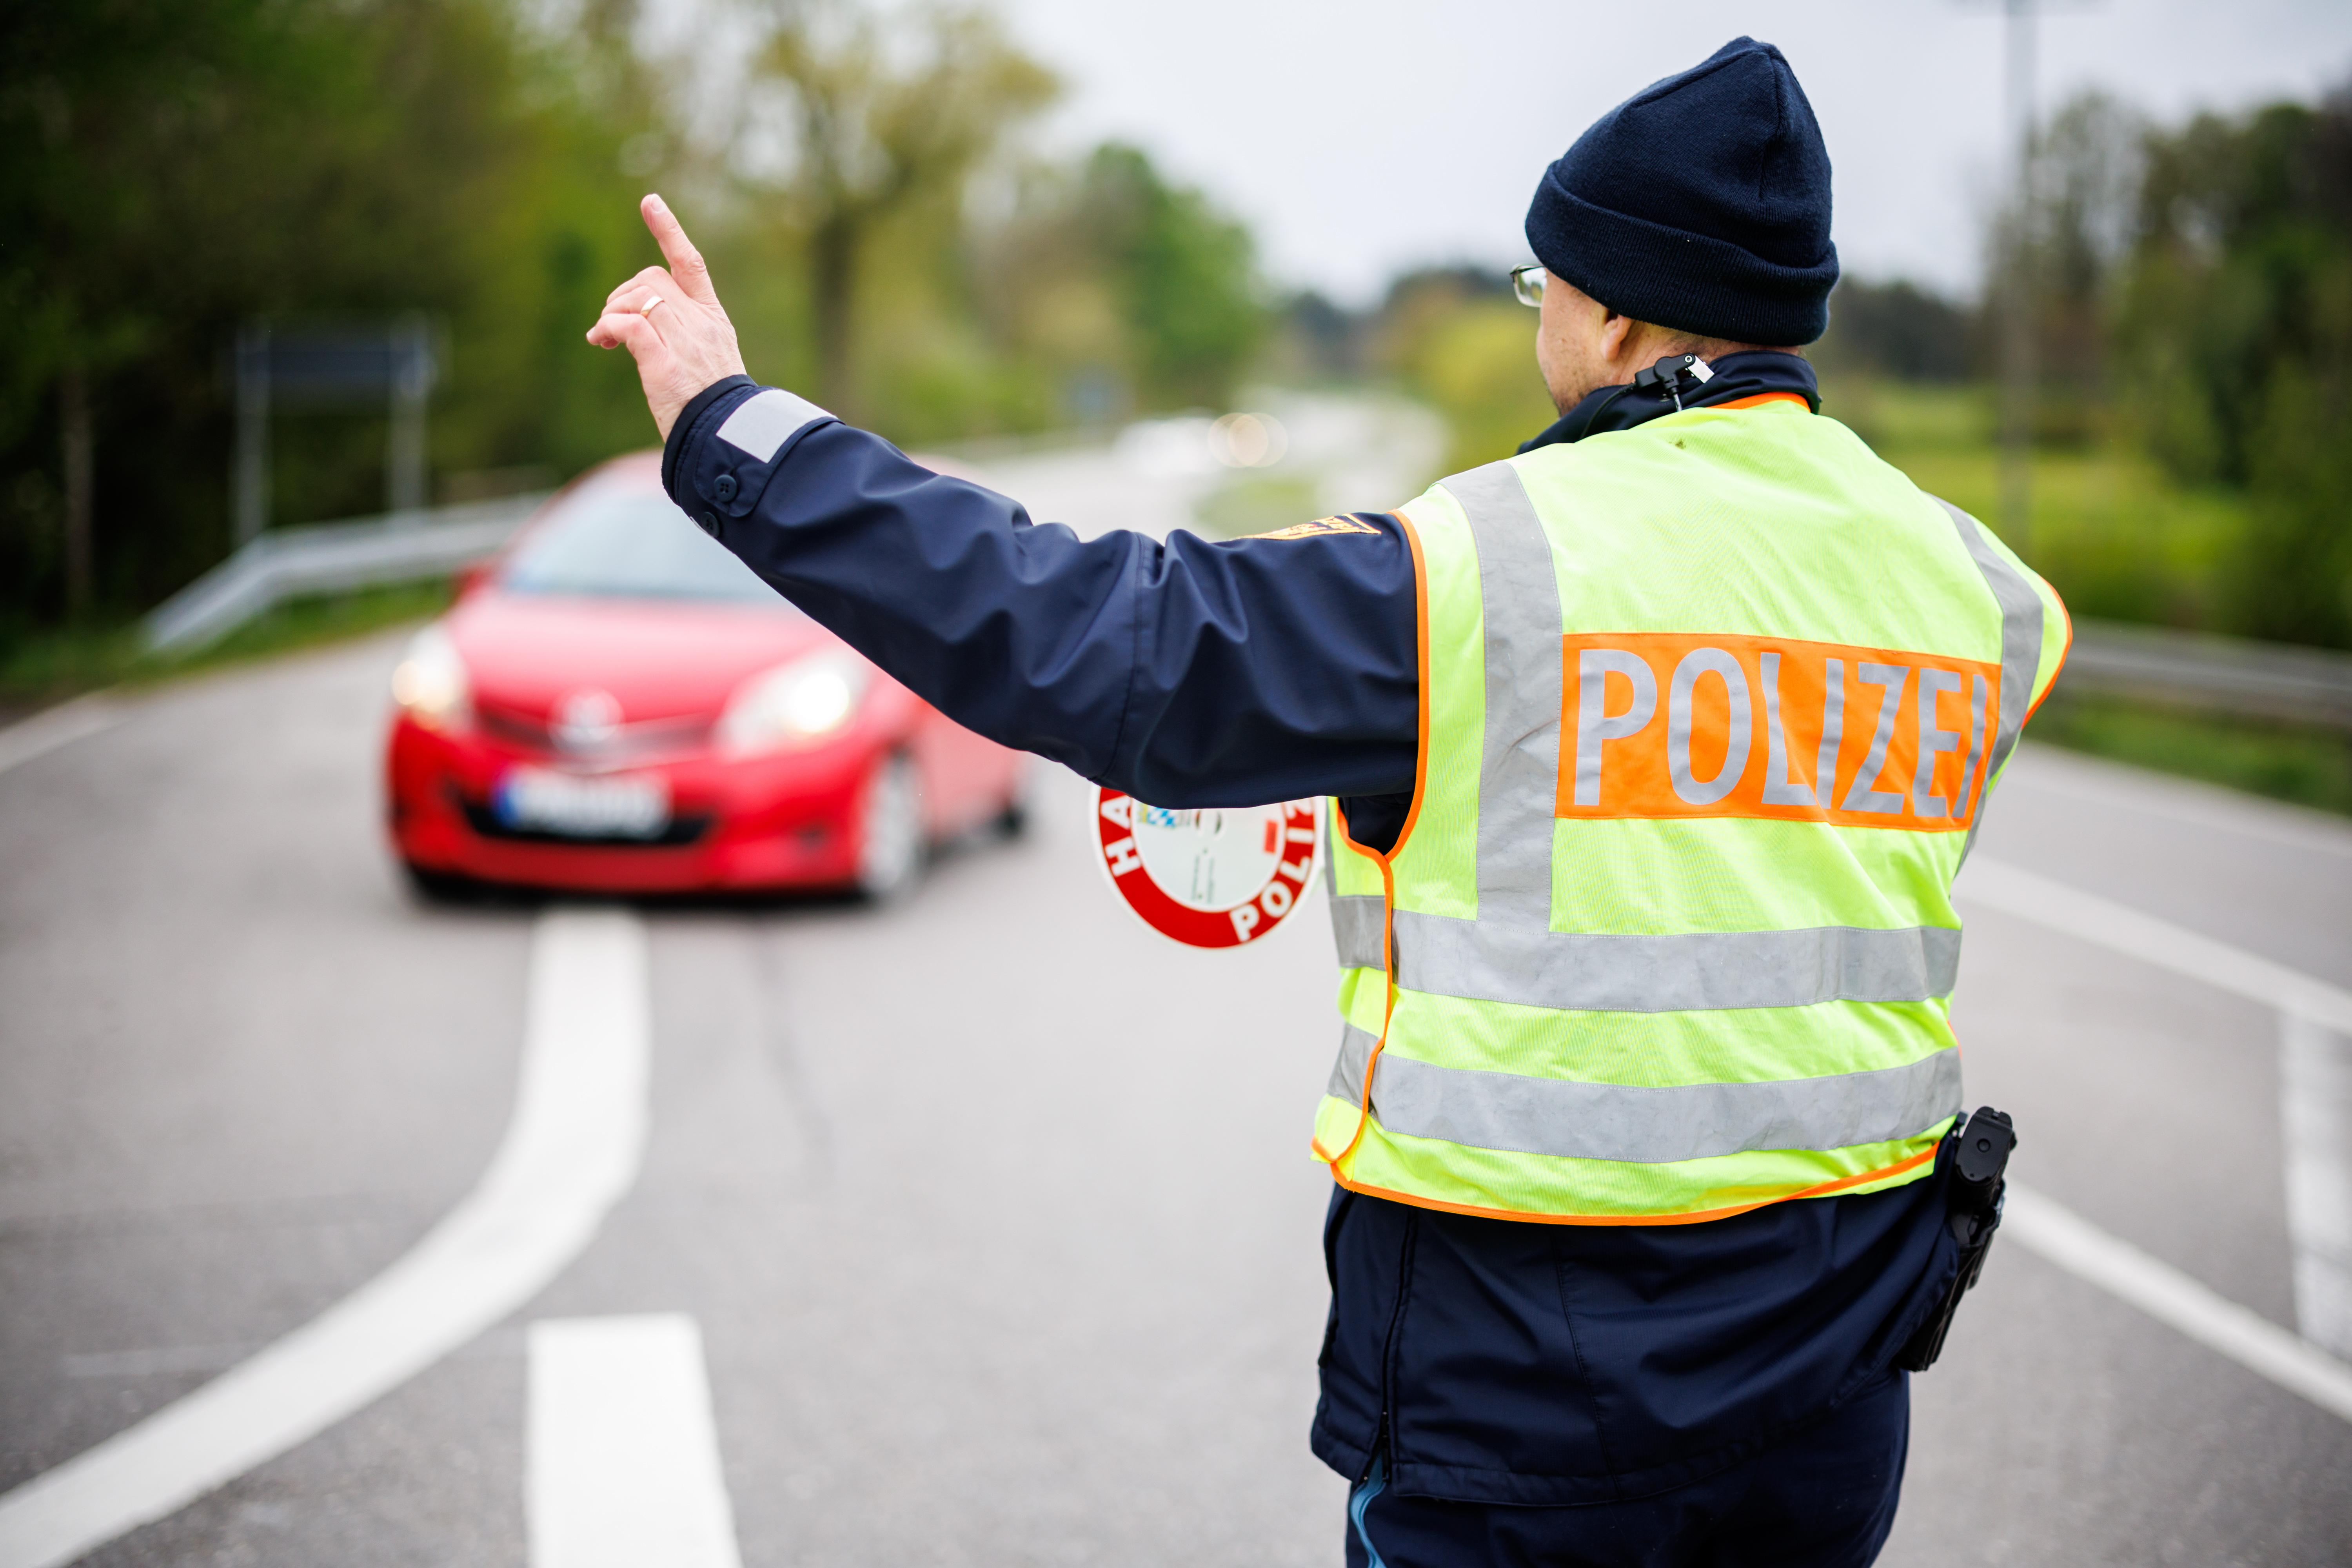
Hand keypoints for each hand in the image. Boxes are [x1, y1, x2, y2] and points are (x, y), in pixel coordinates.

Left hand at [586, 194, 747, 440]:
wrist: (727, 440)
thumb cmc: (713, 409)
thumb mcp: (704, 363)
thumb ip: (678, 336)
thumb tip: (628, 329)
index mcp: (714, 320)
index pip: (691, 264)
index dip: (669, 230)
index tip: (649, 202)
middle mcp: (701, 324)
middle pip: (651, 279)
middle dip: (623, 294)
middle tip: (610, 326)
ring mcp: (684, 341)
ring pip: (638, 297)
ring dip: (612, 312)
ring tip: (605, 338)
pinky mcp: (664, 363)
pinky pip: (629, 324)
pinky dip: (610, 327)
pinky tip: (603, 342)